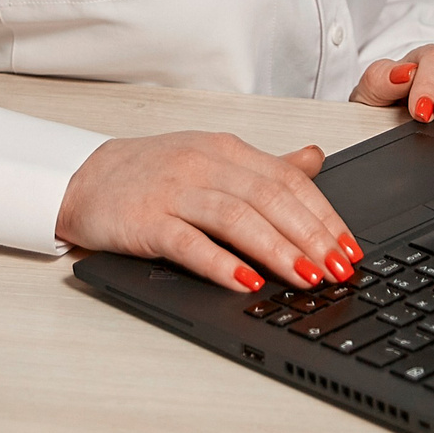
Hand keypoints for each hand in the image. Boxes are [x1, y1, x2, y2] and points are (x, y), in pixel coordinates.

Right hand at [55, 131, 362, 293]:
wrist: (83, 178)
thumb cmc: (152, 172)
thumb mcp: (213, 158)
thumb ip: (265, 165)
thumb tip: (316, 159)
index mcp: (227, 149)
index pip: (289, 180)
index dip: (324, 215)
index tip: (349, 248)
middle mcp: (204, 164)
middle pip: (270, 198)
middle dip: (311, 236)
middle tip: (338, 269)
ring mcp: (175, 191)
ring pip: (237, 218)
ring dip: (277, 250)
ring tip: (306, 278)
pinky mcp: (147, 221)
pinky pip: (189, 242)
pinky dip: (220, 263)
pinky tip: (245, 283)